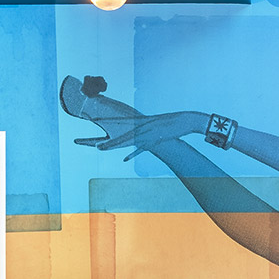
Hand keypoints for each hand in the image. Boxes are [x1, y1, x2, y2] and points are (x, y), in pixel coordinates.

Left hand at [94, 111, 208, 158]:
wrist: (185, 120)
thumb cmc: (171, 122)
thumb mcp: (156, 124)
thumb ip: (147, 127)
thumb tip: (140, 132)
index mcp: (141, 121)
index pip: (121, 122)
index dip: (107, 122)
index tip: (93, 120)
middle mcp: (141, 127)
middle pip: (120, 134)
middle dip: (107, 139)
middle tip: (94, 143)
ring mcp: (146, 134)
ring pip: (127, 141)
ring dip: (114, 145)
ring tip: (101, 148)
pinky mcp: (154, 140)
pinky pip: (142, 148)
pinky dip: (134, 154)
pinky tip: (125, 159)